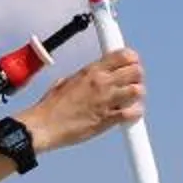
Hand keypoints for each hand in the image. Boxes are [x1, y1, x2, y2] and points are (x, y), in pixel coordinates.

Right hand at [21, 49, 143, 151]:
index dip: (132, 59)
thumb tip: (90, 77)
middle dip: (137, 77)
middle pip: (136, 71)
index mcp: (91, 71)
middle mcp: (101, 83)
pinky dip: (135, 113)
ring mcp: (106, 101)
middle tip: (132, 83)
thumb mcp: (66, 81)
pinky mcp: (107, 119)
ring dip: (138, 95)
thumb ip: (84, 77)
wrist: (45, 126)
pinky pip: (132, 113)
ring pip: (137, 90)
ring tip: (131, 99)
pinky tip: (130, 114)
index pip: (123, 55)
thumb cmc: (51, 106)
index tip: (132, 64)